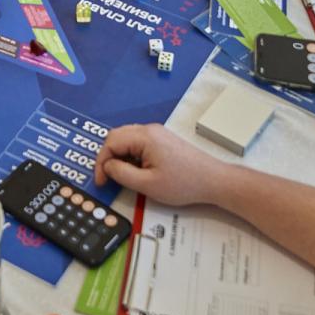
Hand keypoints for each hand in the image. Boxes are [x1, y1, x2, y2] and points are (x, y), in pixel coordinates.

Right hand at [94, 123, 225, 207]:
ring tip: (121, 175)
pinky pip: (138, 142)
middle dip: (108, 157)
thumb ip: (122, 174)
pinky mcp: (163, 140)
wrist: (213, 180)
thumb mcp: (147, 184)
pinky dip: (131, 155)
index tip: (101, 181)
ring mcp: (158, 133)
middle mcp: (150, 129)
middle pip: (117, 136)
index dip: (101, 162)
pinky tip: (135, 170)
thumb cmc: (183, 184)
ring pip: (127, 139)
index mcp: (144, 137)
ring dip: (119, 155)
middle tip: (107, 178)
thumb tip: (108, 167)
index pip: (111, 142)